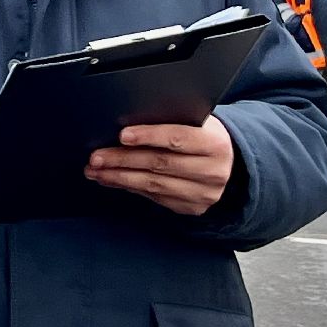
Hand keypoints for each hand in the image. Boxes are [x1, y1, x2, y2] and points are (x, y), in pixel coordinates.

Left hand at [85, 116, 235, 215]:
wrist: (230, 165)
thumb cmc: (203, 136)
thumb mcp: (198, 123)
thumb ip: (172, 120)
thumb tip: (128, 119)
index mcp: (215, 144)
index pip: (177, 138)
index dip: (149, 136)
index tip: (122, 135)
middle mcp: (212, 171)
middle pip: (160, 164)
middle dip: (123, 160)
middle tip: (96, 157)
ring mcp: (202, 193)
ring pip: (154, 185)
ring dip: (119, 177)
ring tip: (95, 170)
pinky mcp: (191, 207)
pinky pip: (154, 197)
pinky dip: (129, 187)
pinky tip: (111, 179)